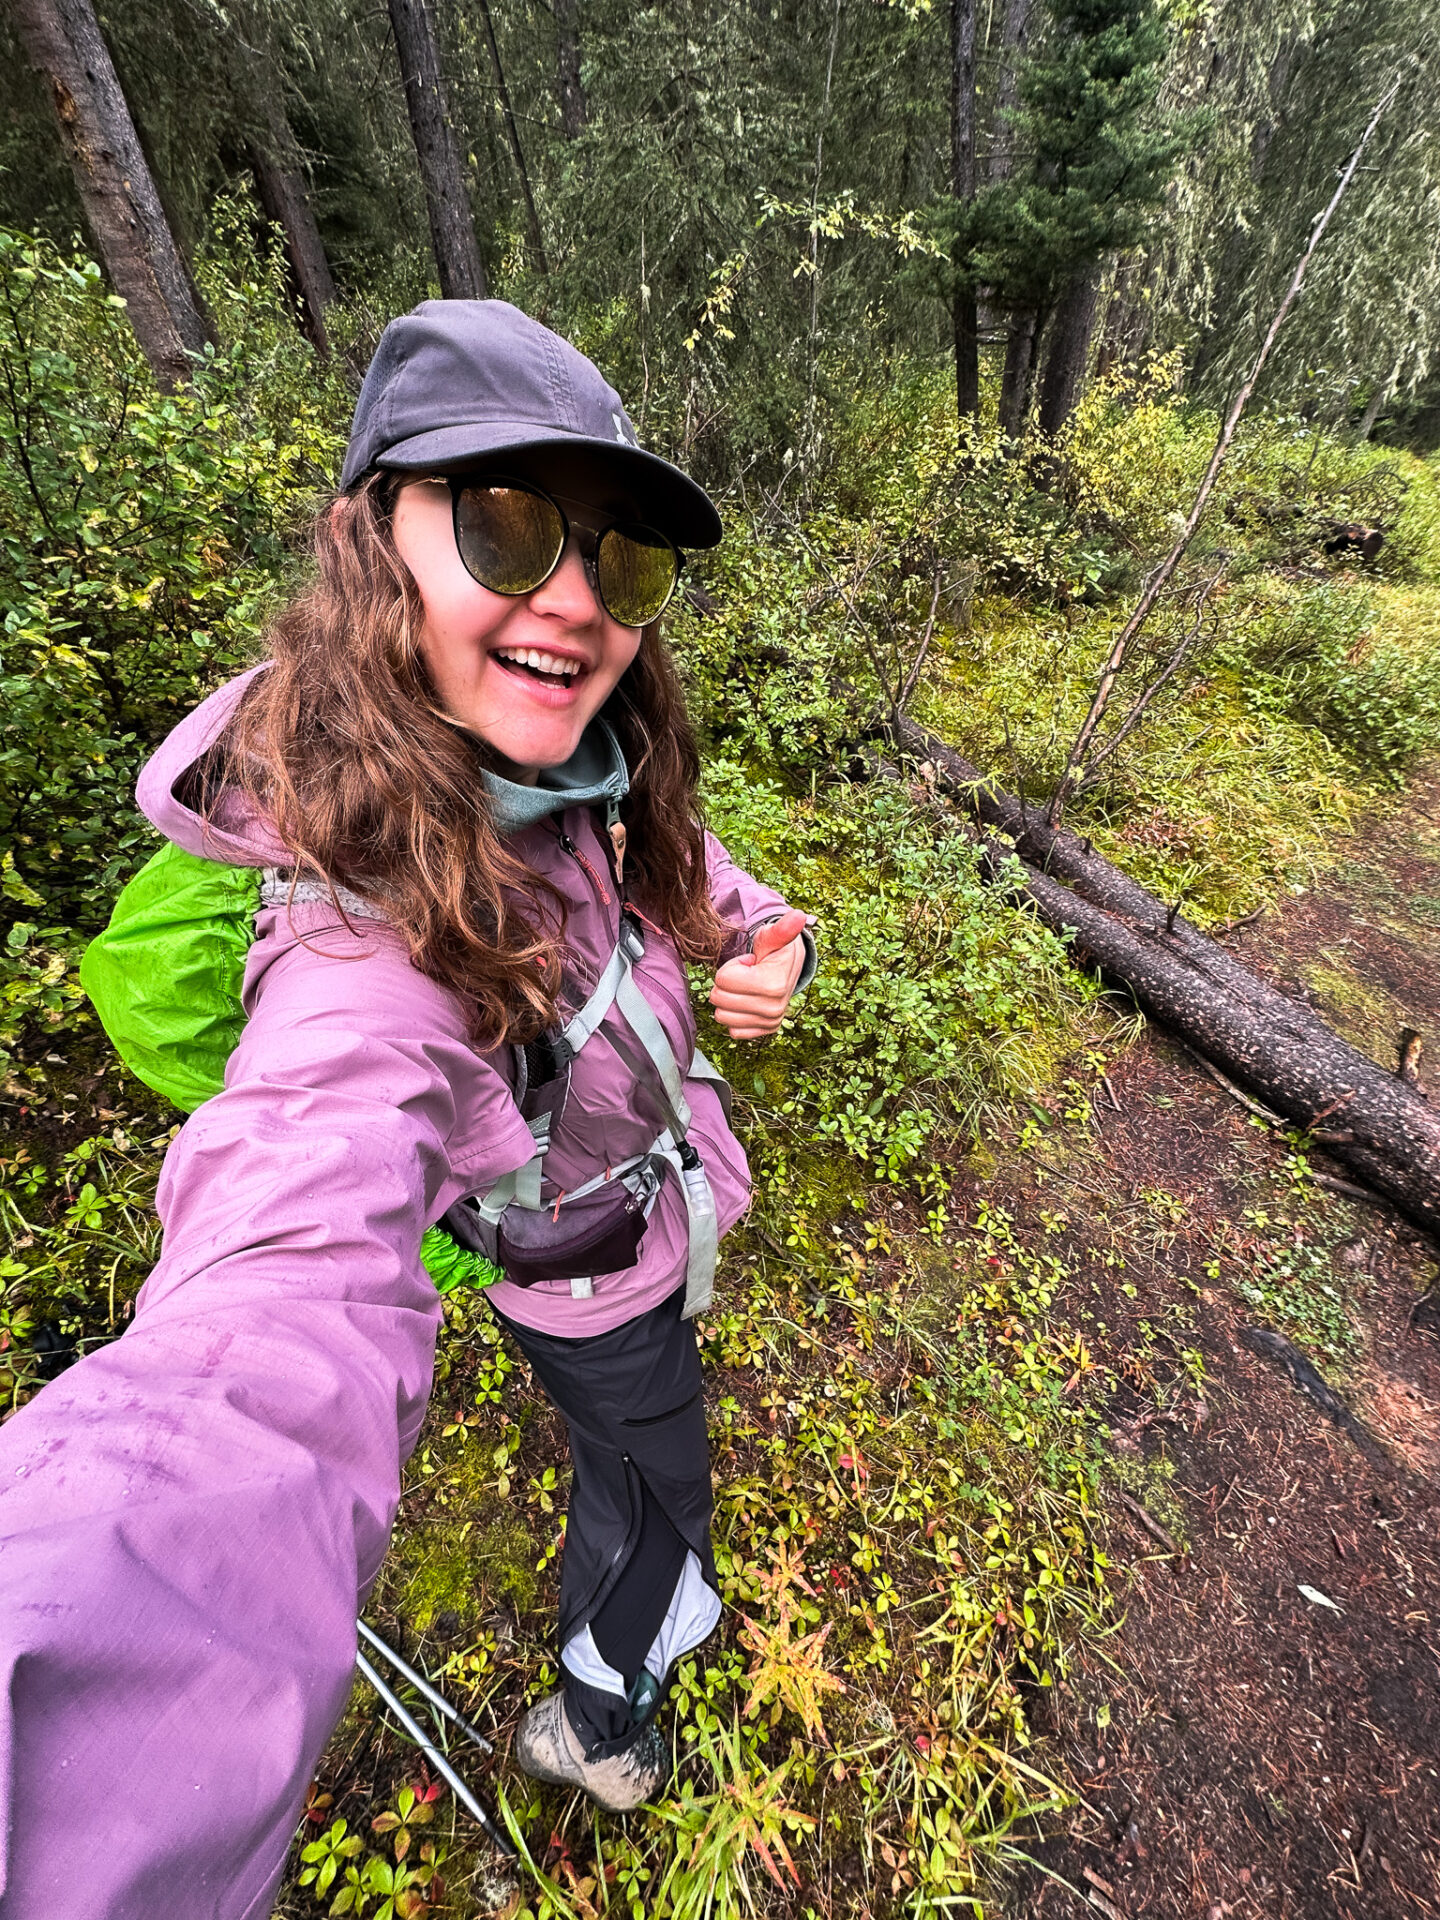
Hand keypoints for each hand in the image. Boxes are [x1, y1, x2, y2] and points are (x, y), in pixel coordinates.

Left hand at [708, 910, 807, 1039]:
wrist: (787, 969)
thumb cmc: (775, 950)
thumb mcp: (773, 937)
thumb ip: (782, 928)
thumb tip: (798, 915)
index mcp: (774, 986)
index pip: (723, 979)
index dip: (732, 967)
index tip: (749, 963)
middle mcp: (772, 1009)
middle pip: (719, 998)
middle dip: (728, 982)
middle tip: (747, 975)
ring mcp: (769, 1023)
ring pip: (721, 1016)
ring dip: (729, 999)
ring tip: (747, 987)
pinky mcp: (764, 1031)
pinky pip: (732, 1030)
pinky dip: (735, 1015)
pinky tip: (748, 1002)